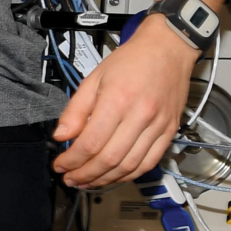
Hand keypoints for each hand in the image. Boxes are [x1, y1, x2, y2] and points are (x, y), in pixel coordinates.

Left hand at [51, 17, 200, 188]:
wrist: (168, 48)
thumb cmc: (131, 60)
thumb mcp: (93, 78)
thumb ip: (75, 110)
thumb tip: (61, 136)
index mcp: (117, 101)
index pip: (90, 143)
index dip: (72, 160)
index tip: (60, 165)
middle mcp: (140, 116)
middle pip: (109, 159)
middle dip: (85, 175)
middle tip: (70, 179)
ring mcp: (158, 126)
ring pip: (129, 166)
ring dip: (105, 180)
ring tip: (87, 182)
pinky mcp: (170, 131)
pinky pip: (150, 162)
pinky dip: (130, 174)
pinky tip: (113, 176)